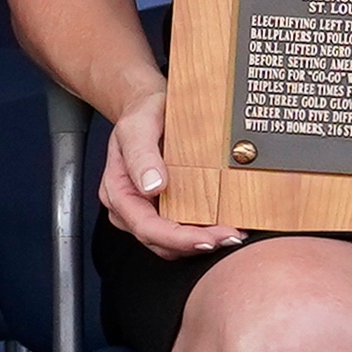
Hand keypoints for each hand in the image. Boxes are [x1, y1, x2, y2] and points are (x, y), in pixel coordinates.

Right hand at [101, 89, 242, 259]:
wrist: (149, 106)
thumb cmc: (142, 114)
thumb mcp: (138, 126)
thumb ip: (141, 154)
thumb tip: (153, 186)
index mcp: (118, 192)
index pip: (146, 227)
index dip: (179, 239)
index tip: (209, 239)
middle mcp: (130, 208)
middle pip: (161, 242)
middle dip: (197, 244)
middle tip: (232, 236)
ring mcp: (147, 211)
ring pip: (172, 244)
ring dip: (202, 243)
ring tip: (233, 233)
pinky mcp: (164, 210)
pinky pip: (181, 231)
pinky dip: (202, 233)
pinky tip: (223, 224)